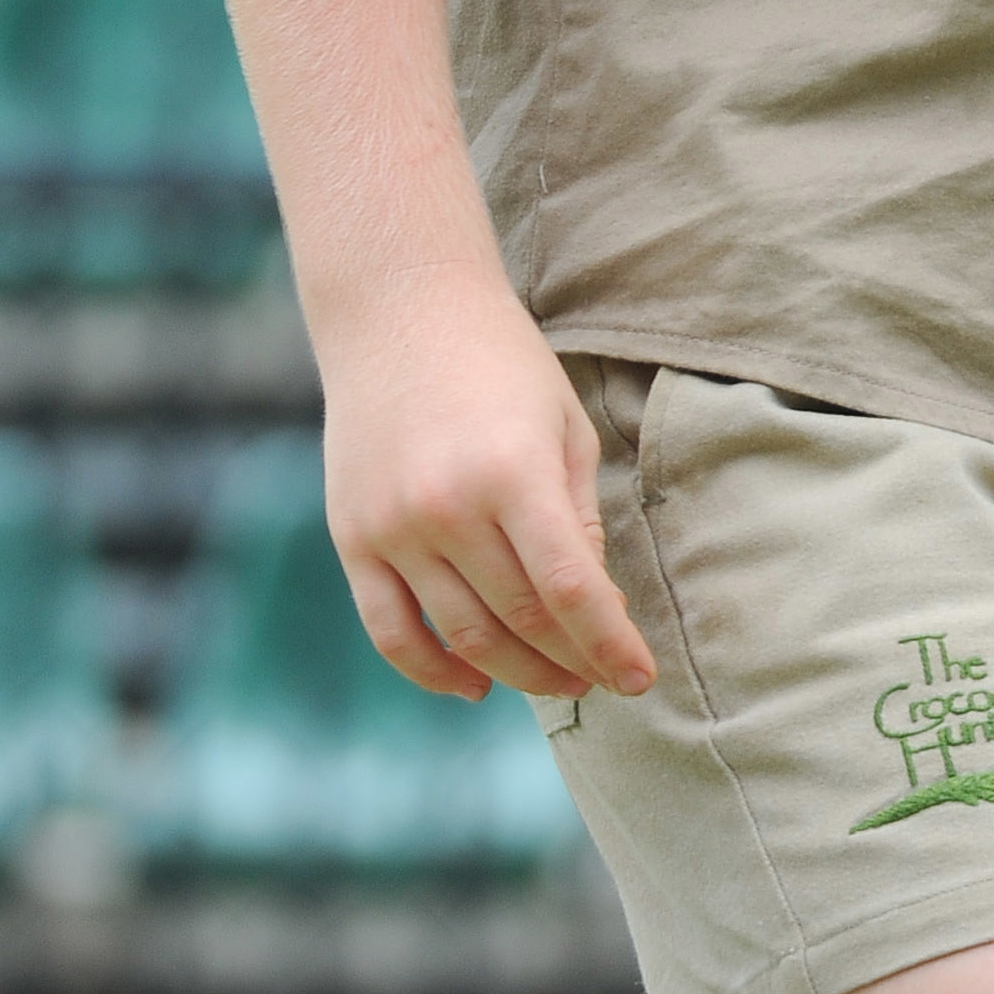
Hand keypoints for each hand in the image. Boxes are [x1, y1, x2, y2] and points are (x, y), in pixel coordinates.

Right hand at [320, 266, 657, 703]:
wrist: (400, 310)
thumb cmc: (501, 360)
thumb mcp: (563, 424)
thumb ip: (578, 516)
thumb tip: (595, 605)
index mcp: (513, 471)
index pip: (569, 588)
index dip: (609, 642)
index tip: (640, 679)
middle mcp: (447, 507)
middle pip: (519, 620)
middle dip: (570, 661)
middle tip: (600, 676)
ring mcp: (393, 528)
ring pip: (461, 637)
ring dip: (514, 674)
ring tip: (555, 681)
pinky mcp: (353, 539)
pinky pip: (391, 632)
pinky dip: (433, 672)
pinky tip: (474, 684)